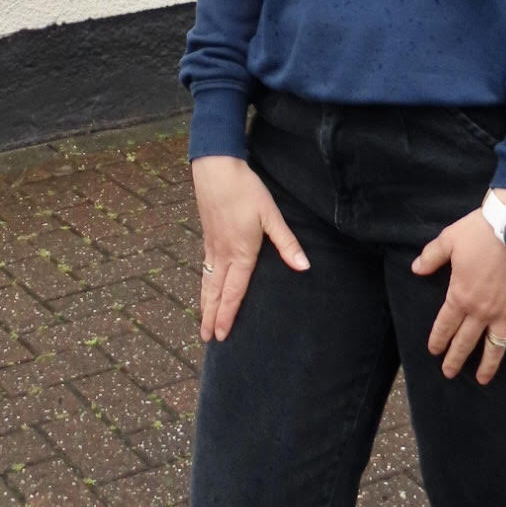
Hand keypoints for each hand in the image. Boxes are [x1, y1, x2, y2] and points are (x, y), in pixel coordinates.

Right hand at [192, 154, 308, 342]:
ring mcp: (212, 245)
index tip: (222, 335)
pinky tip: (205, 287)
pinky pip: (204, 268)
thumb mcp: (271, 214)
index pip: (234, 291)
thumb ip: (286, 243)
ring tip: (201, 322)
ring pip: (207, 281)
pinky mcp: (207, 235)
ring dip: (204, 303)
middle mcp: (223, 253)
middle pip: (215, 292)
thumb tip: (304, 267)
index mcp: (241, 252)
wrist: (216, 168)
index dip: (228, 314)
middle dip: (211, 317)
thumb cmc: (246, 190)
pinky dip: (203, 284)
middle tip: (206, 339)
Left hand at [412, 187, 505, 382]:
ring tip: (482, 379)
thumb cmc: (480, 232)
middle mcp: (482, 311)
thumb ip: (431, 257)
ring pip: (496, 346)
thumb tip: (415, 269)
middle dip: (456, 358)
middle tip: (449, 373)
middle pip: (467, 341)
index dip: (439, 339)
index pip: (446, 324)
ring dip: (488, 364)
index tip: (434, 352)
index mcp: (460, 295)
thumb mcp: (449, 240)